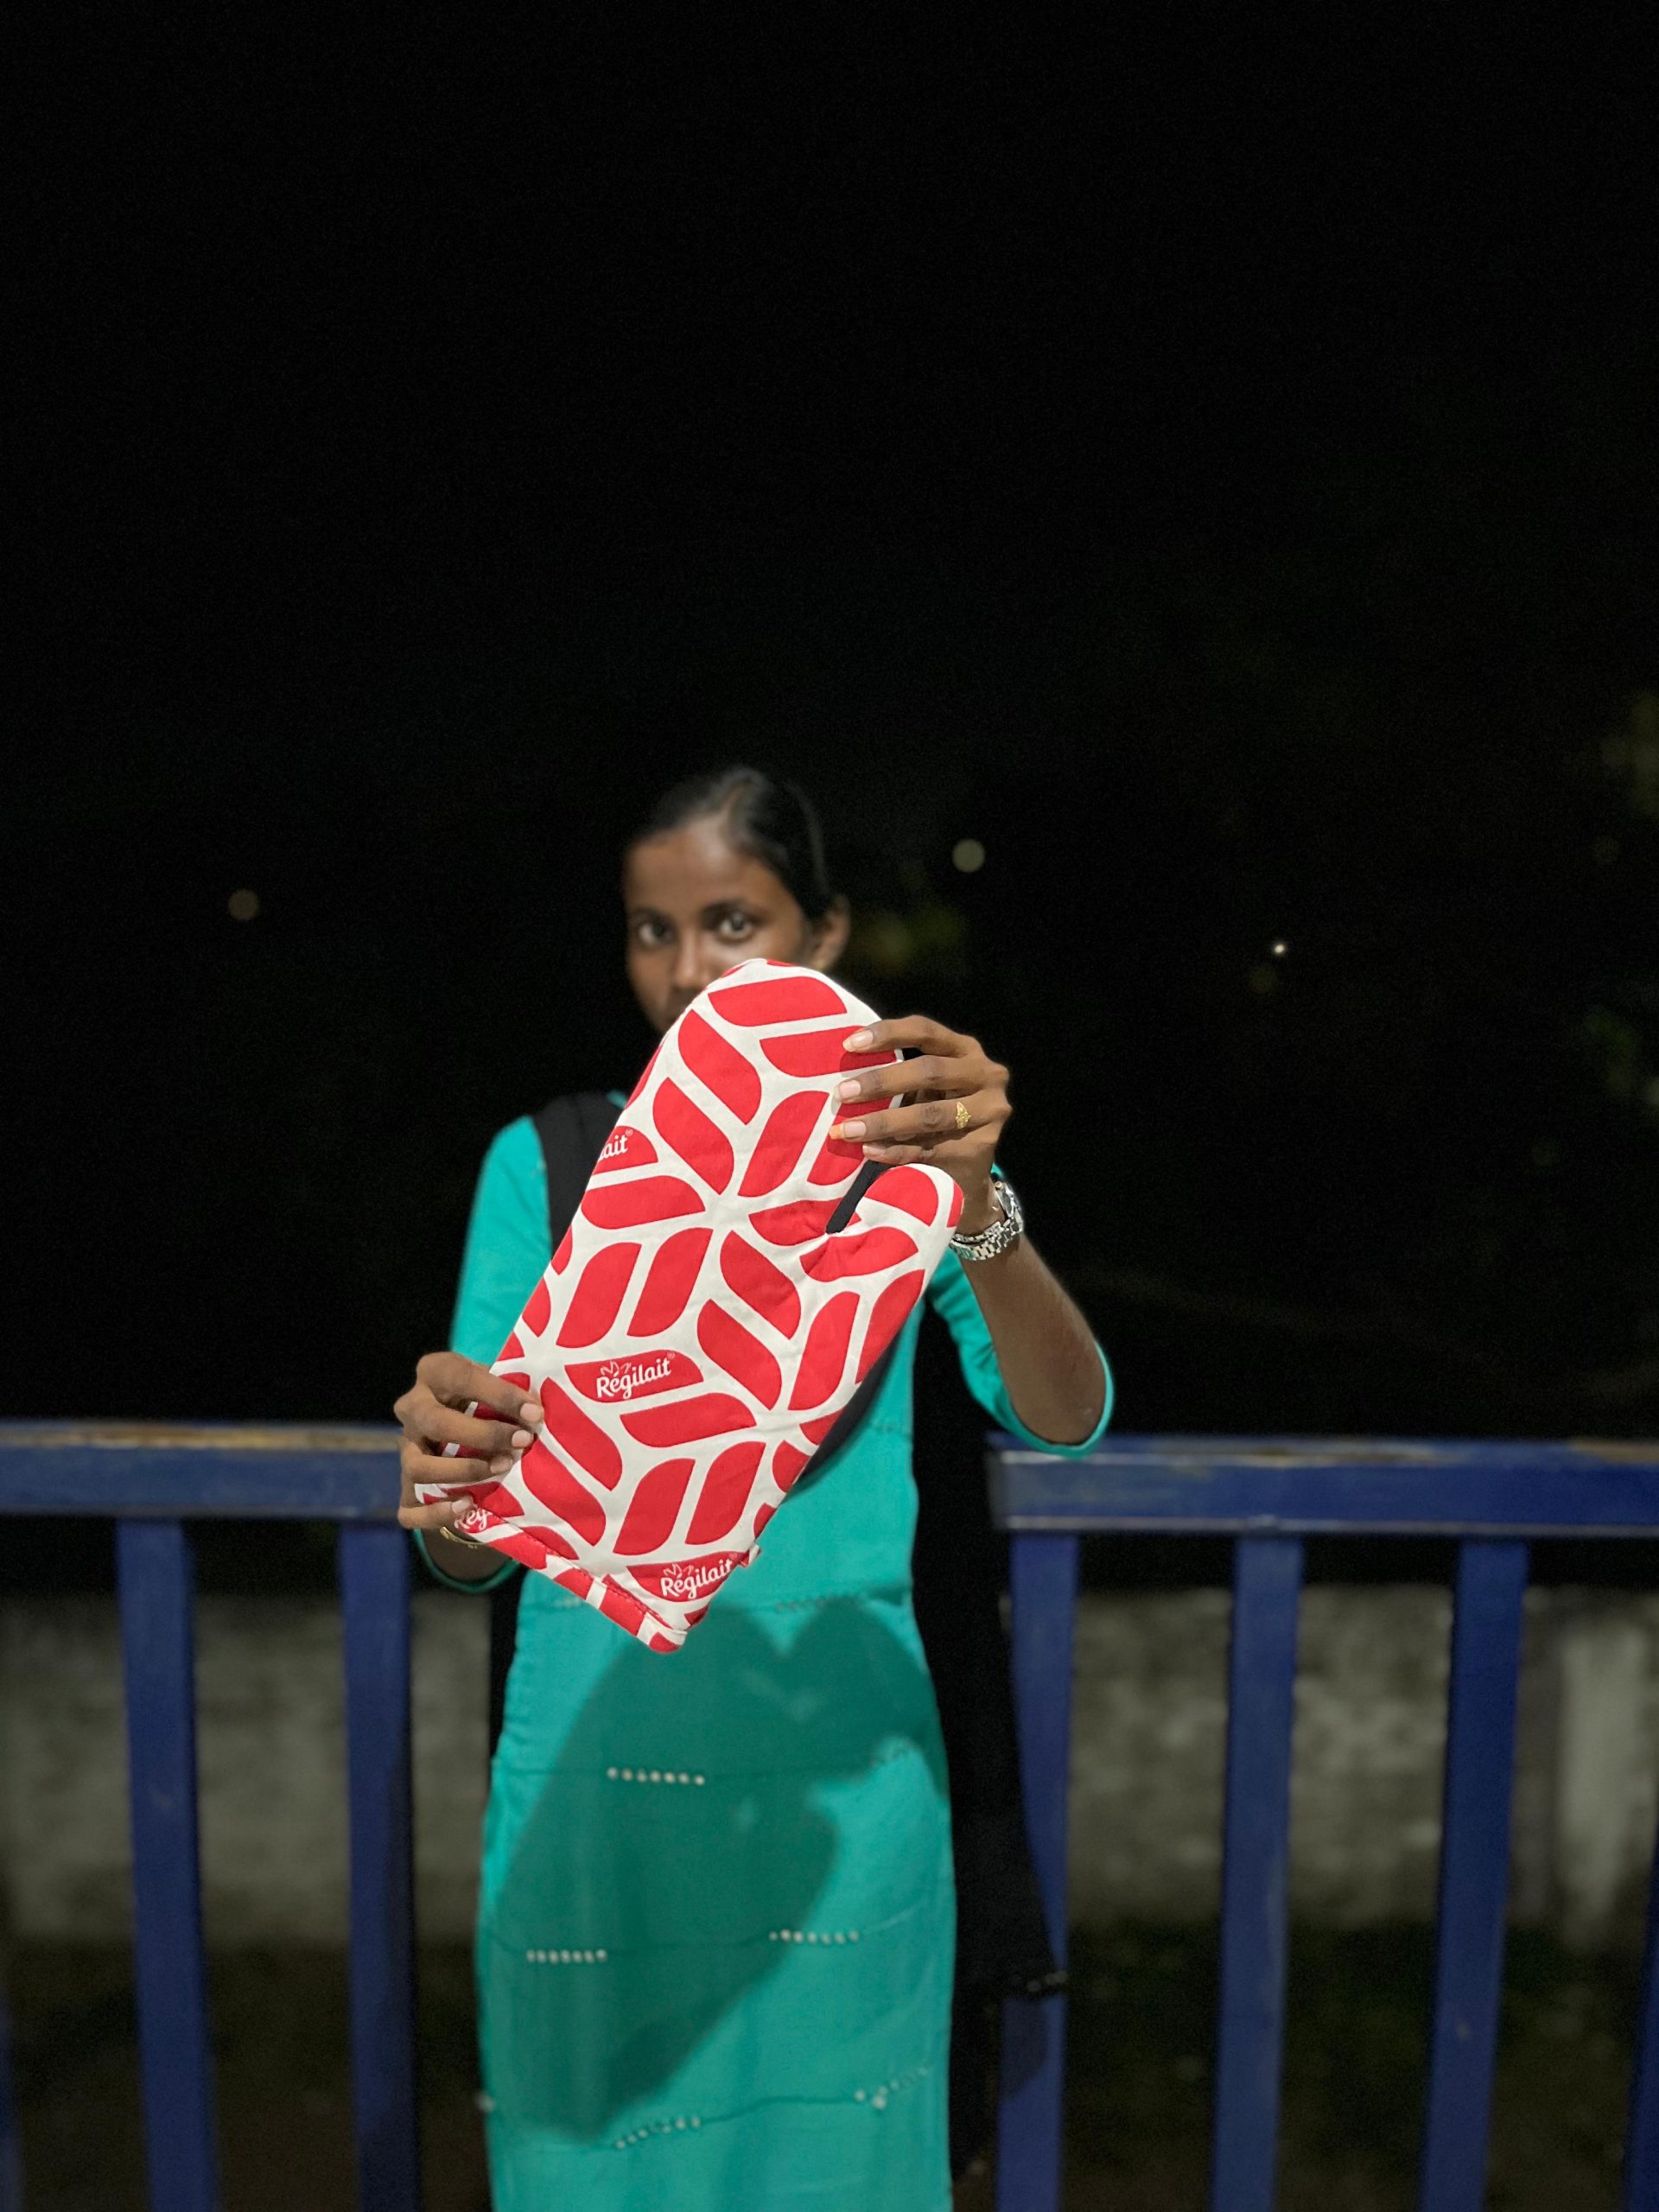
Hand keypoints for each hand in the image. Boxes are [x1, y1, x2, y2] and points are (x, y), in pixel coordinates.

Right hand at [393, 1352, 540, 1533]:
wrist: (462, 1432)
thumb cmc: (488, 1403)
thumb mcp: (496, 1387)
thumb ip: (511, 1394)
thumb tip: (537, 1412)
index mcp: (435, 1372)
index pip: (462, 1378)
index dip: (501, 1395)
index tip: (535, 1412)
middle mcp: (412, 1409)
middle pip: (436, 1422)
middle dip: (484, 1435)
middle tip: (522, 1442)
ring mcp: (405, 1450)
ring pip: (418, 1466)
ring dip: (463, 1472)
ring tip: (501, 1470)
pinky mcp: (405, 1488)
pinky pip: (409, 1508)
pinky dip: (437, 1512)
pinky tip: (467, 1505)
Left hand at [828, 1015, 1010, 1232]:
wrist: (967, 1172)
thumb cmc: (936, 1117)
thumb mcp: (923, 1090)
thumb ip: (898, 1077)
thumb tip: (844, 1077)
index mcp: (965, 1049)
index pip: (926, 1031)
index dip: (888, 1033)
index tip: (849, 1044)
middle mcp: (985, 1073)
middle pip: (930, 1071)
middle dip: (881, 1082)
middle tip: (843, 1094)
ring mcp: (990, 1111)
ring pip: (930, 1114)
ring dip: (884, 1122)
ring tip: (848, 1130)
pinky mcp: (982, 1147)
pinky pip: (931, 1149)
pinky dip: (896, 1151)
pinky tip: (869, 1151)